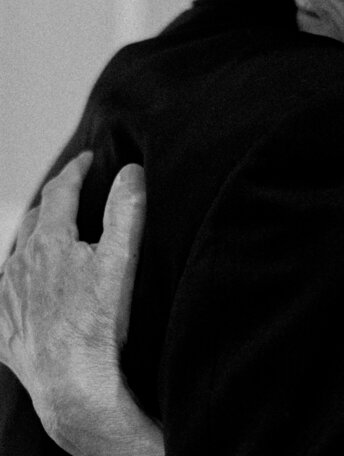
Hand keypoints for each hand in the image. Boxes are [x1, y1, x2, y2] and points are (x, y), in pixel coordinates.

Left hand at [0, 154, 162, 455]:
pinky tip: (30, 284)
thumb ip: (127, 210)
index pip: (61, 191)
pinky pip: (4, 291)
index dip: (76, 170)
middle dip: (55, 200)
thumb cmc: (101, 323)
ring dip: (36, 237)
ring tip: (55, 235)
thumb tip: (130, 170)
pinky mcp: (3, 326)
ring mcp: (7, 296)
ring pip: (17, 252)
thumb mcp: (122, 260)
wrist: (73, 385)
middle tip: (74, 194)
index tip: (87, 159)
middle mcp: (20, 263)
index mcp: (50, 242)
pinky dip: (19, 276)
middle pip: (36, 218)